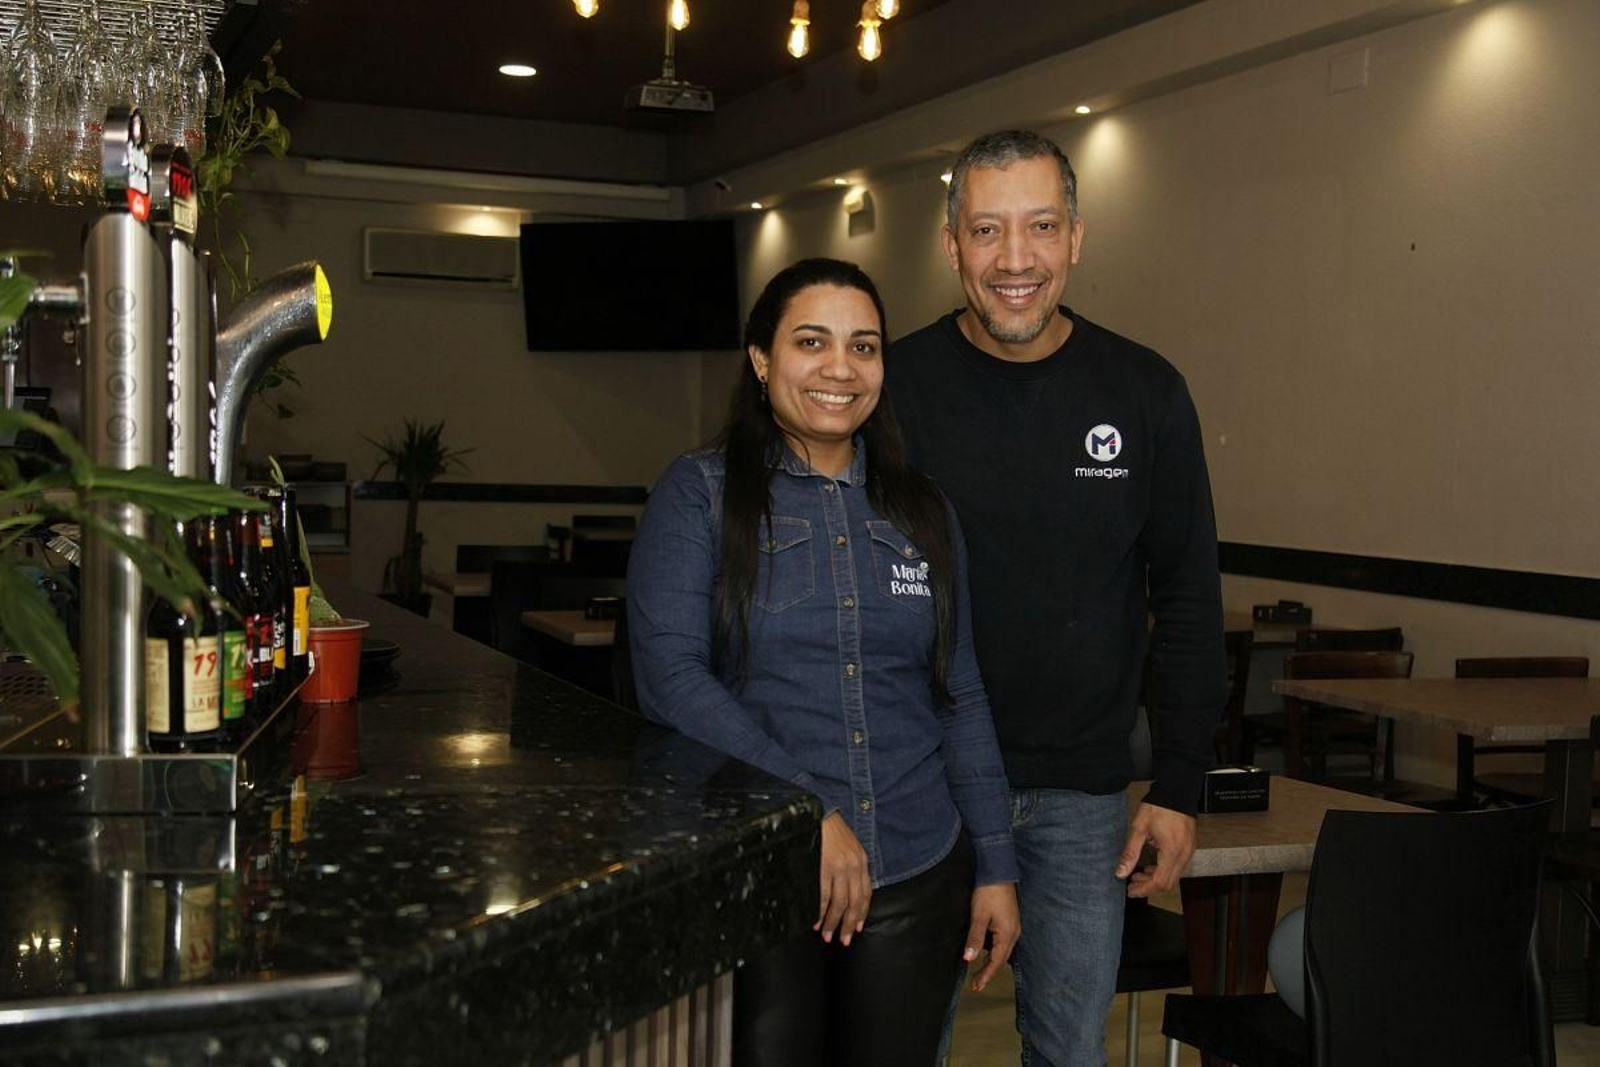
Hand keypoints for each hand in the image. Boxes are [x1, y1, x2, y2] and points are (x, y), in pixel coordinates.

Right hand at [816, 811, 871, 945]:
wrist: (819, 811)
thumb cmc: (831, 829)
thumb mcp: (848, 846)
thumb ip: (851, 866)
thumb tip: (846, 889)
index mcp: (861, 861)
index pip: (865, 894)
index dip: (861, 913)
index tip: (856, 928)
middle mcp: (854, 866)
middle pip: (854, 903)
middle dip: (848, 924)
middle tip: (842, 940)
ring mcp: (839, 867)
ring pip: (839, 903)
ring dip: (833, 923)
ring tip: (827, 935)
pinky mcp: (824, 866)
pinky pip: (823, 895)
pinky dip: (820, 911)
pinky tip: (817, 921)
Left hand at [962, 883, 1019, 991]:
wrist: (998, 872)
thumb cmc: (988, 892)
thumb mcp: (979, 916)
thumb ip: (974, 938)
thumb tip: (969, 959)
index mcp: (1007, 934)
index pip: (996, 962)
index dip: (986, 975)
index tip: (976, 987)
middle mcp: (1014, 933)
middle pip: (1001, 959)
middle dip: (989, 972)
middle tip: (976, 984)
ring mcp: (1013, 927)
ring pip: (1002, 951)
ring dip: (991, 962)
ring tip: (978, 972)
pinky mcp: (1010, 921)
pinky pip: (1002, 942)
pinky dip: (994, 950)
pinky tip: (985, 951)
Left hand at [1116, 801, 1195, 897]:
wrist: (1176, 791)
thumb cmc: (1158, 807)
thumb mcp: (1139, 828)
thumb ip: (1130, 852)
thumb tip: (1120, 872)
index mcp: (1171, 852)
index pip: (1159, 882)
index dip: (1144, 890)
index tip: (1131, 891)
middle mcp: (1183, 855)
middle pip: (1168, 883)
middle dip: (1149, 886)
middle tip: (1132, 883)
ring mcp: (1188, 852)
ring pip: (1173, 876)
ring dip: (1156, 879)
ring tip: (1138, 874)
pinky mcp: (1189, 848)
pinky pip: (1178, 867)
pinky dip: (1164, 870)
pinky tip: (1151, 865)